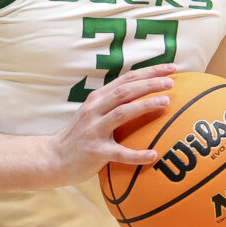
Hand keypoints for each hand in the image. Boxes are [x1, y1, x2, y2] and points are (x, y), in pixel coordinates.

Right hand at [47, 64, 176, 184]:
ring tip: (166, 102)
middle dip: (149, 84)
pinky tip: (153, 155)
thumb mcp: (94, 113)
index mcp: (98, 99)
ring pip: (122, 113)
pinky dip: (137, 154)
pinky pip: (119, 153)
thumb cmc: (80, 136)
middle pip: (125, 91)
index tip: (171, 68)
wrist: (54, 158)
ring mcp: (94, 130)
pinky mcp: (95, 151)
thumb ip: (114, 103)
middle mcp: (95, 110)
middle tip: (171, 82)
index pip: (126, 79)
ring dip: (145, 105)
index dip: (149, 72)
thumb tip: (145, 95)